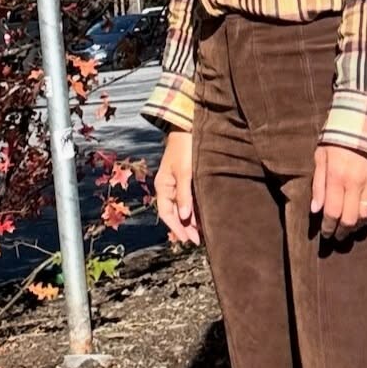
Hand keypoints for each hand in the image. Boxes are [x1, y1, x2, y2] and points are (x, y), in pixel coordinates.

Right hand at [154, 127, 200, 245]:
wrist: (188, 127)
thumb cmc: (185, 148)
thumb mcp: (185, 172)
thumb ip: (184, 195)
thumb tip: (184, 217)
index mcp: (163, 186)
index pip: (167, 213)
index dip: (177, 228)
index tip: (190, 240)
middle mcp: (168, 186)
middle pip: (175, 212)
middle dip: (185, 227)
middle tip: (199, 240)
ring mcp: (177, 182)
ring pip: (182, 206)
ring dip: (191, 219)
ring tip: (203, 232)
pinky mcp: (186, 177)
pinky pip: (188, 198)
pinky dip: (194, 208)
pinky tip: (203, 215)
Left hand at [311, 143, 366, 240]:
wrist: (366, 120)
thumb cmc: (337, 138)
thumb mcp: (321, 156)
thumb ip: (318, 184)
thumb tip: (315, 209)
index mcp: (336, 177)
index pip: (332, 212)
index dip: (328, 227)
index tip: (325, 234)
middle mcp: (355, 183)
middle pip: (350, 219)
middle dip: (342, 232)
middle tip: (337, 237)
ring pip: (366, 215)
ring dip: (357, 227)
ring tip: (349, 230)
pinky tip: (364, 218)